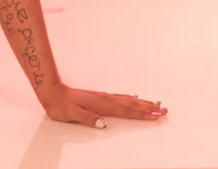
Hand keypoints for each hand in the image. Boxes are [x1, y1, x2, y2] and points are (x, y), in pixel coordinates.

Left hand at [40, 82, 167, 128]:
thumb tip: (104, 125)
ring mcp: (102, 96)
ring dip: (142, 103)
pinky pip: (119, 97)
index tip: (157, 116)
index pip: (126, 111)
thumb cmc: (61, 106)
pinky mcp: (99, 96)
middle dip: (149, 108)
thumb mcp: (71, 114)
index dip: (142, 114)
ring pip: (127, 100)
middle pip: (131, 105)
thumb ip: (87, 118)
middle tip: (165, 110)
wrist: (52, 92)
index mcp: (101, 105)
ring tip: (156, 103)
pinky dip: (129, 98)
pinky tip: (134, 97)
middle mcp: (104, 99)